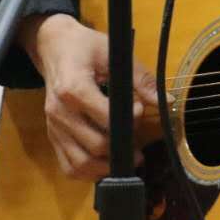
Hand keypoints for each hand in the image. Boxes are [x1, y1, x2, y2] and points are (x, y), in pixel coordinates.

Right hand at [18, 13, 161, 179]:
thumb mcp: (114, 53)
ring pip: (81, 163)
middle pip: (95, 145)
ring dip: (107, 168)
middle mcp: (60, 112)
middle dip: (122, 148)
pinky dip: (89, 172)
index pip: (105, 117)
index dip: (128, 121)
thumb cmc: (85, 47)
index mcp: (73, 89)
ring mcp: (53, 127)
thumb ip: (140, 79)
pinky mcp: (52, 137)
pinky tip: (106, 164)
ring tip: (128, 159)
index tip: (140, 112)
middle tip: (139, 143)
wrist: (54, 48)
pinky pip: (69, 166)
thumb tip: (167, 100)